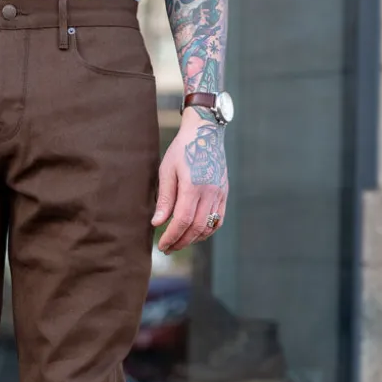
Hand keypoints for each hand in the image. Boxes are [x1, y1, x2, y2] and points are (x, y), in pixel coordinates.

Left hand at [152, 108, 228, 253]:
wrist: (205, 133)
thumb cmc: (182, 150)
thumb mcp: (167, 171)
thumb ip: (164, 198)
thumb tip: (157, 223)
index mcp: (193, 186)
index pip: (182, 220)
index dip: (171, 236)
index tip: (161, 245)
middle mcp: (210, 192)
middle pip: (196, 227)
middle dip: (181, 242)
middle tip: (167, 249)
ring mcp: (220, 193)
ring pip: (208, 226)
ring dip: (193, 239)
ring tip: (179, 243)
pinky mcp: (224, 193)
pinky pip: (218, 219)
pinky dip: (207, 230)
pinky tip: (195, 234)